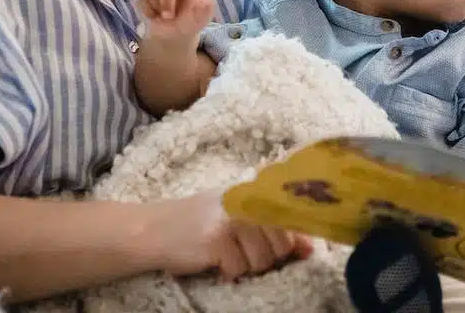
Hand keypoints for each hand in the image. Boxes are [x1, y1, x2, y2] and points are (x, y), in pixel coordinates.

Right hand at [154, 191, 314, 279]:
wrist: (154, 229)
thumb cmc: (200, 225)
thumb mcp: (239, 220)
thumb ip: (274, 230)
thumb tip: (310, 249)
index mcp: (255, 193)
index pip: (292, 218)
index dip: (295, 240)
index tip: (294, 250)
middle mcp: (247, 201)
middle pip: (282, 246)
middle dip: (265, 257)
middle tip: (241, 251)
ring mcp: (232, 218)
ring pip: (263, 261)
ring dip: (245, 266)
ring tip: (225, 254)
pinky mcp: (217, 239)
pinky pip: (238, 269)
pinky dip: (227, 272)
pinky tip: (212, 260)